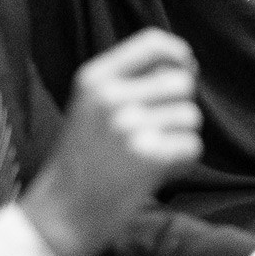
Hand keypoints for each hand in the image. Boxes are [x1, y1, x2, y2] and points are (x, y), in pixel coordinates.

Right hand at [23, 30, 202, 255]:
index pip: (152, 43)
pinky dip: (182, 162)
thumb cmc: (83, 159)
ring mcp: (128, 126)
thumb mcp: (91, 107)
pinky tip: (154, 172)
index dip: (179, 54)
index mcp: (94, 78)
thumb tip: (185, 66)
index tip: (186, 69)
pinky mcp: (148, 156)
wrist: (61, 212)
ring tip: (148, 154)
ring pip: (190, 116)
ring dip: (180, 137)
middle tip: (156, 131)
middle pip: (182, 82)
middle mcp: (109, 97)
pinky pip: (192, 146)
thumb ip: (129, 82)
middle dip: (179, 106)